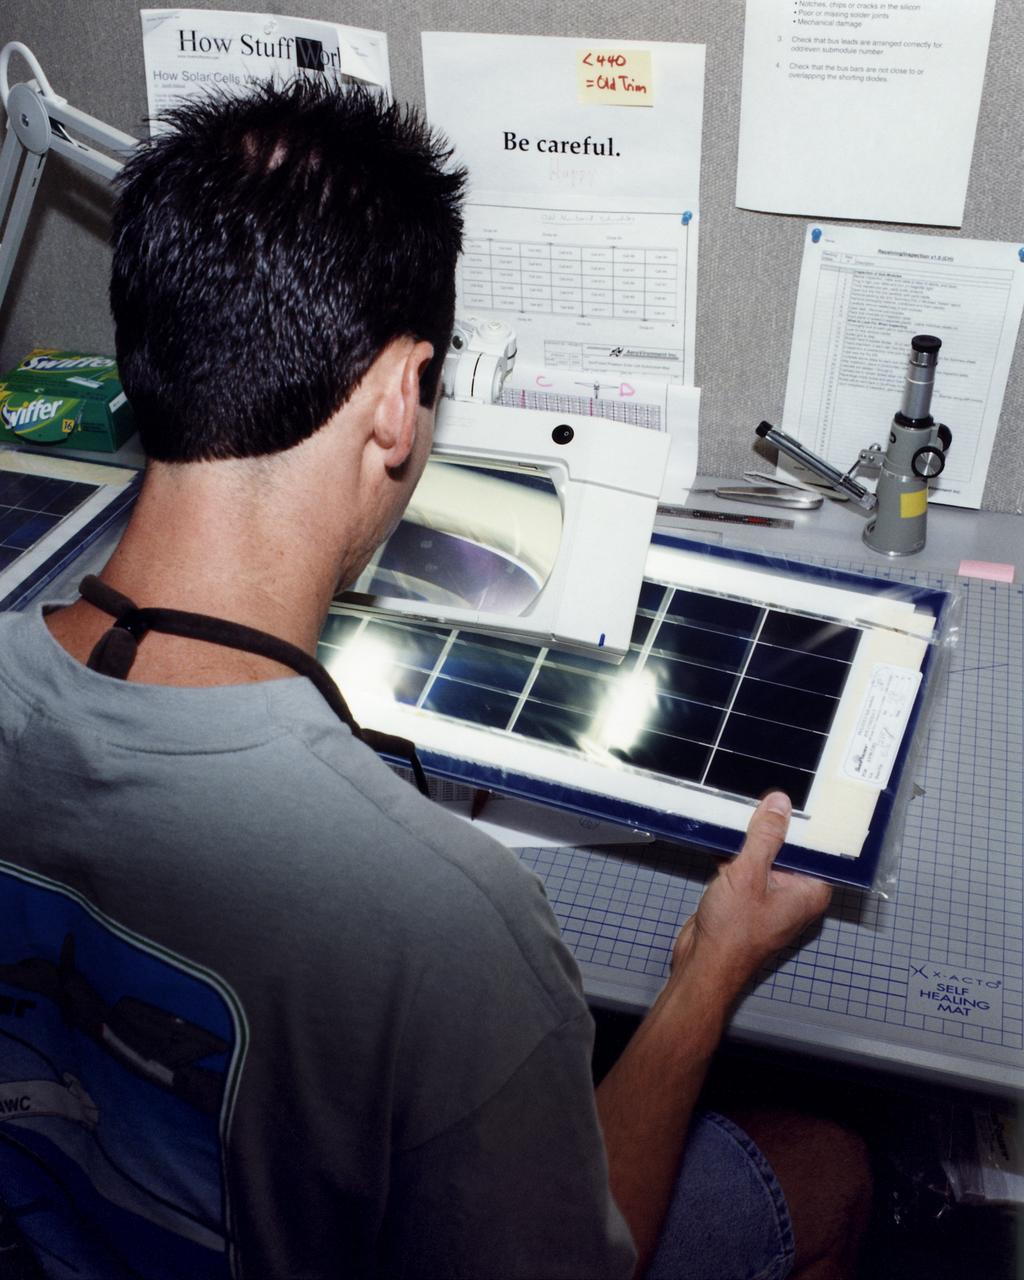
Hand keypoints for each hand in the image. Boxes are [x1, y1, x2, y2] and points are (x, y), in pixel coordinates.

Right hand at [671, 792, 830, 997]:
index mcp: (810, 890)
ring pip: (764, 855)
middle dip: (774, 824)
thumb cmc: (733, 930)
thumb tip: (780, 803)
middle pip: (790, 848)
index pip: (818, 847)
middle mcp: (795, 893)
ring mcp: (769, 895)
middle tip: (766, 793)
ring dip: (750, 838)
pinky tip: (721, 832)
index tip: (802, 793)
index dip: (809, 821)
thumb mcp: (749, 874)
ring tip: (740, 805)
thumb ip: (765, 836)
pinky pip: (745, 866)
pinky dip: (734, 852)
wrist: (703, 963)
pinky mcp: (746, 897)